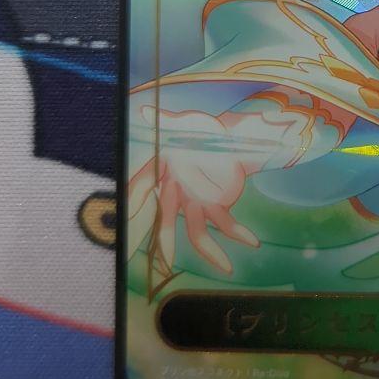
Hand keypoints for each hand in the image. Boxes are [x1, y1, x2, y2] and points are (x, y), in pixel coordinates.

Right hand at [128, 108, 259, 273]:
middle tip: (166, 260)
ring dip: (211, 251)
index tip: (126, 216)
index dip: (135, 201)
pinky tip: (253, 241)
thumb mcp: (184, 123)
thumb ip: (164, 120)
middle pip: (167, 219)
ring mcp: (196, 202)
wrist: (223, 136)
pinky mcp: (217, 204)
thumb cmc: (197, 130)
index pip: (142, 187)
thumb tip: (146, 110)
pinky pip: (226, 222)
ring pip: (198, 231)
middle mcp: (176, 192)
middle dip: (167, 239)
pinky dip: (239, 232)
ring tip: (226, 268)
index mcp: (163, 171)